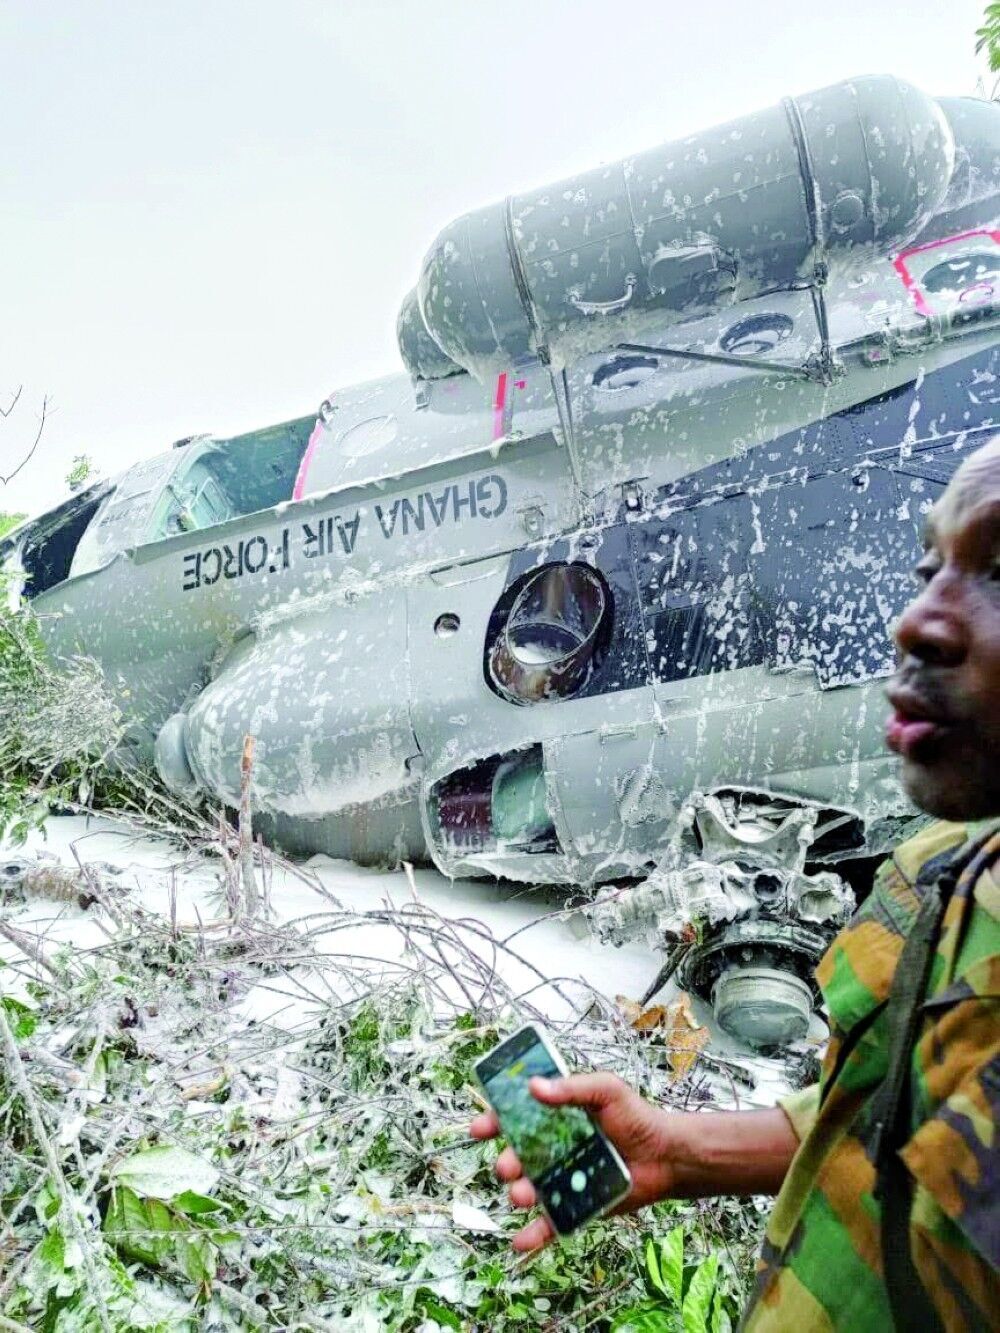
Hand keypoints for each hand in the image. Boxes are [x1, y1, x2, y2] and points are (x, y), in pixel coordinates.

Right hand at [469, 1072, 677, 1252]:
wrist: (666, 1156)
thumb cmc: (637, 1117)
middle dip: (507, 1162)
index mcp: (555, 1117)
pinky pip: (549, 1223)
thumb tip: (534, 1086)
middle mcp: (553, 1147)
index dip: (494, 1121)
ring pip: (529, 1189)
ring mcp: (562, 1177)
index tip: (479, 1128)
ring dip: (520, 1193)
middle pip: (517, 1156)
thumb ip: (572, 1088)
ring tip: (523, 1194)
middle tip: (509, 1166)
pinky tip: (520, 1242)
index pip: (516, 1117)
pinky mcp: (576, 1206)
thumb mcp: (606, 1090)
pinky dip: (533, 1235)